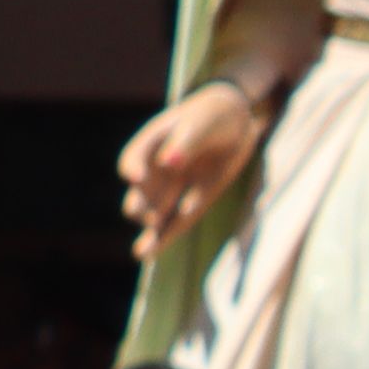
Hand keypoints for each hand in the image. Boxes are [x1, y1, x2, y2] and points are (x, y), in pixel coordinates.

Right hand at [119, 81, 266, 251]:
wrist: (235, 121)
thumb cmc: (213, 116)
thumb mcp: (201, 125)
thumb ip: (185, 143)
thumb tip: (168, 163)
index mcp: (151, 143)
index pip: (135, 157)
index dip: (133, 167)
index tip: (134, 177)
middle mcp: (157, 168)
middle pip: (142, 191)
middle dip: (142, 204)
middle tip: (147, 214)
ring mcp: (174, 186)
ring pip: (155, 211)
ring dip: (150, 229)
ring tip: (141, 252)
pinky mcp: (195, 200)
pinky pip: (178, 220)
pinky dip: (166, 235)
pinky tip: (151, 251)